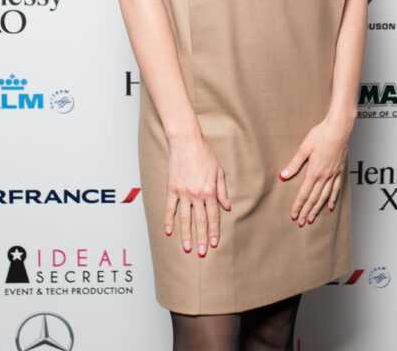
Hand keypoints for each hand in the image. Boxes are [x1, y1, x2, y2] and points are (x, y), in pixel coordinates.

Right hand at [164, 131, 231, 256]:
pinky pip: (170, 208)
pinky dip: (169, 220)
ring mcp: (183, 193)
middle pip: (200, 221)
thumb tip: (227, 207)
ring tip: (187, 248)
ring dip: (186, 234)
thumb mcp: (219, 172)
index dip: (214, 231)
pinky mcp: (172, 189)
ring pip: (184, 218)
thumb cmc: (205, 155)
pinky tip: (168, 231)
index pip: (213, 216)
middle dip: (202, 238)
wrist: (186, 142)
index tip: (214, 244)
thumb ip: (222, 191)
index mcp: (210, 191)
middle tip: (201, 253)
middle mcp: (196, 195)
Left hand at [279, 115, 351, 226]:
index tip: (294, 215)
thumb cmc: (321, 134)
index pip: (304, 193)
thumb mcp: (304, 148)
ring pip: (324, 197)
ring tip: (312, 219)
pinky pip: (336, 189)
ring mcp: (333, 174)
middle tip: (301, 223)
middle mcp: (324, 176)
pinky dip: (332, 200)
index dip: (298, 206)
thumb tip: (282, 176)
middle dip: (306, 211)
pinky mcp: (339, 171)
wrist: (339, 128)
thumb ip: (294, 164)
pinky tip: (329, 207)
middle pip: (314, 198)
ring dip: (317, 209)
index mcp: (314, 171)